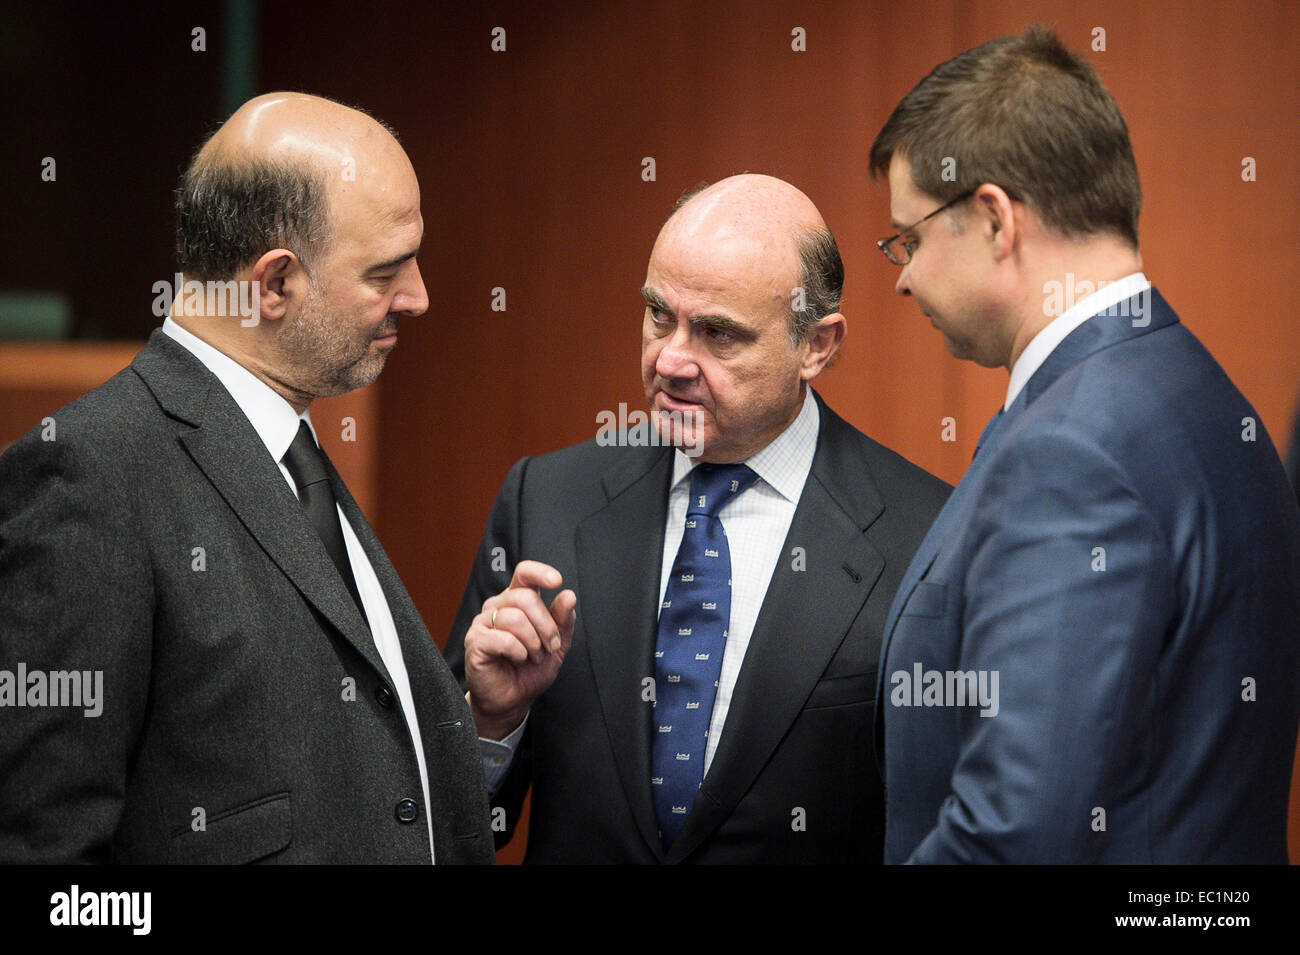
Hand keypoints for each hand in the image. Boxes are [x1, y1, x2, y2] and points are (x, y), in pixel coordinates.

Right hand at [463, 560, 576, 739]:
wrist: (513, 699)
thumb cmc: (531, 669)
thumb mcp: (557, 644)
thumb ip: (563, 620)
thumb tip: (568, 595)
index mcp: (517, 601)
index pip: (524, 573)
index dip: (540, 572)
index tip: (557, 581)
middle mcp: (497, 606)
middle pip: (526, 597)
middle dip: (546, 625)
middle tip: (550, 646)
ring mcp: (483, 623)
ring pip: (515, 618)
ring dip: (533, 642)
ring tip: (533, 656)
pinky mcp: (475, 641)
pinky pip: (503, 638)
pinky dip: (518, 652)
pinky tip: (517, 659)